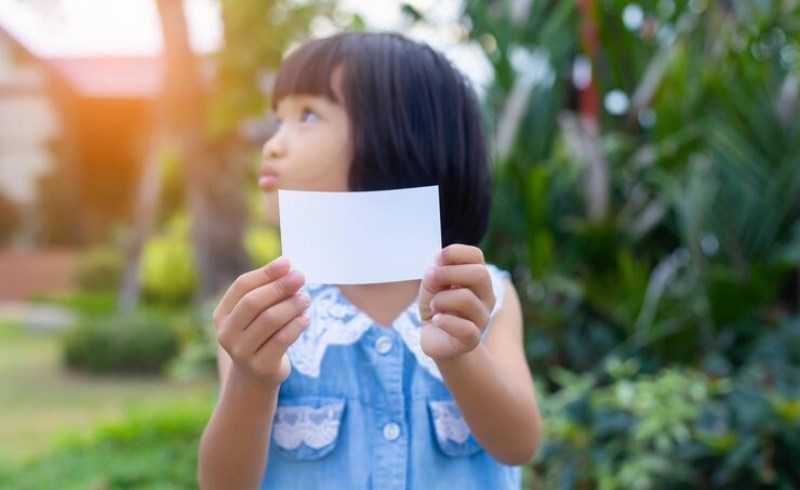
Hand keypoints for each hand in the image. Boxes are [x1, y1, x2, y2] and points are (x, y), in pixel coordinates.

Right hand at [213, 256, 309, 386]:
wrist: (256, 376)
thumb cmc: (260, 335)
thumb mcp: (257, 315)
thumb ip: (268, 293)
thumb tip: (289, 269)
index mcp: (222, 315)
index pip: (241, 286)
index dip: (265, 272)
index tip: (287, 263)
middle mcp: (226, 333)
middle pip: (253, 302)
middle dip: (280, 286)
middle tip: (301, 277)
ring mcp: (241, 352)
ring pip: (270, 320)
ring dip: (292, 305)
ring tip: (306, 298)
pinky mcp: (261, 366)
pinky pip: (282, 339)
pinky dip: (297, 325)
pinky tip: (306, 318)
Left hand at [418, 244, 495, 360]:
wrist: (436, 338)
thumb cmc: (437, 307)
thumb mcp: (431, 286)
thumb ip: (435, 274)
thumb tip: (437, 269)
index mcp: (478, 278)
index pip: (476, 256)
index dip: (455, 253)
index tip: (437, 259)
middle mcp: (486, 296)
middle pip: (480, 274)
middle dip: (448, 273)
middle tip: (431, 280)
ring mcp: (482, 318)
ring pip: (466, 298)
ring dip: (441, 299)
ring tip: (434, 306)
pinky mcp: (473, 339)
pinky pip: (465, 327)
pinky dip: (445, 321)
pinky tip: (437, 320)